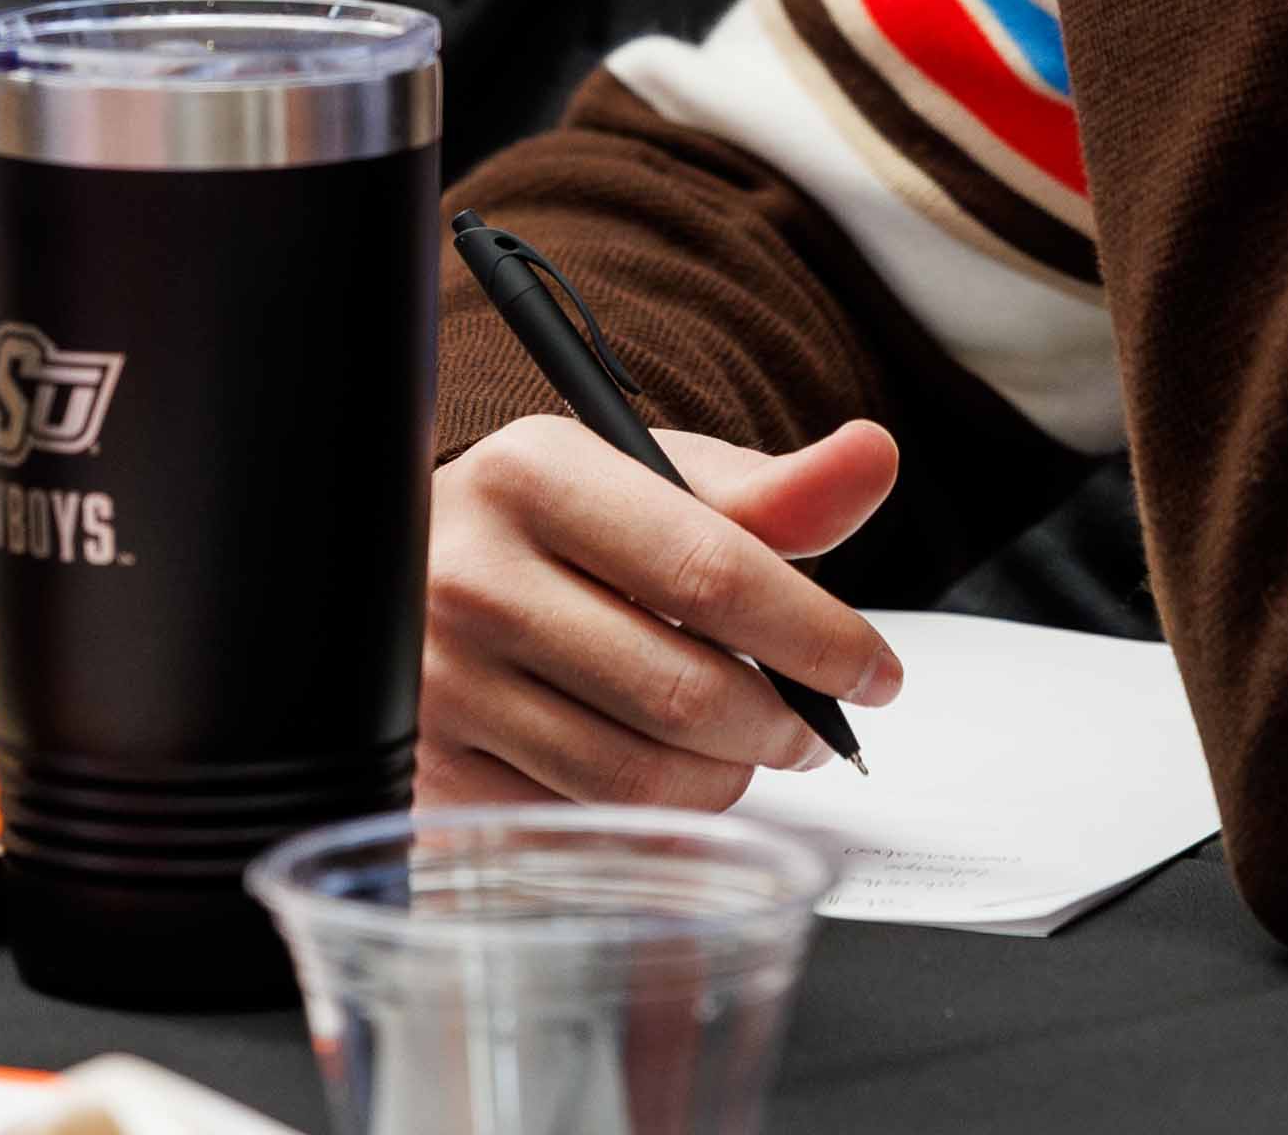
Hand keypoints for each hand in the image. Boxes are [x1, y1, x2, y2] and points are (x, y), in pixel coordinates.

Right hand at [419, 415, 906, 809]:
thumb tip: (871, 458)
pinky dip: (647, 822)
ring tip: (743, 751)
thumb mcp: (653, 483)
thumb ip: (772, 492)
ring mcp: (441, 687)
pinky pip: (581, 829)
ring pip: (638, 778)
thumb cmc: (554, 529)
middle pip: (683, 691)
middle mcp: (472, 578)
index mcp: (533, 476)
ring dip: (724, 781)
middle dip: (781, 725)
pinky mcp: (431, 777)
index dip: (816, 636)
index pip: (710, 572)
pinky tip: (662, 780)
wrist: (413, 574)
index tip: (875, 674)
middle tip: (811, 729)